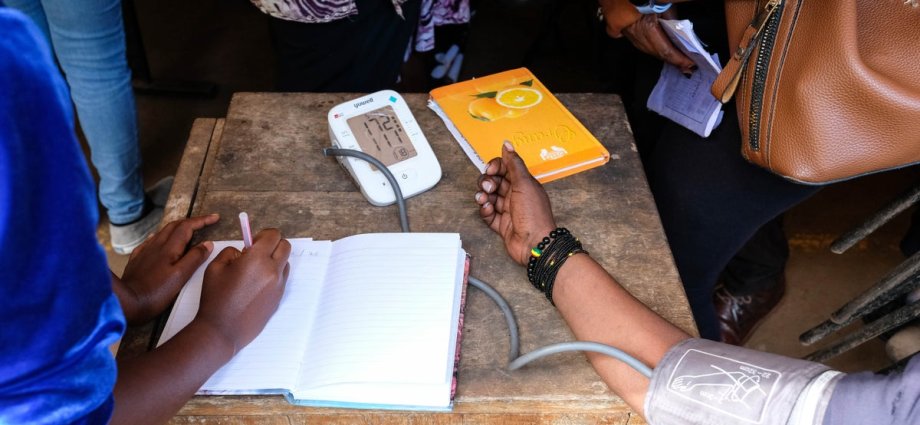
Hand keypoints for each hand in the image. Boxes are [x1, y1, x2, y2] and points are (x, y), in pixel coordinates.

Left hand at [115, 214, 219, 324]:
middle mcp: (156, 245)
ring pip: (162, 232)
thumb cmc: (157, 292)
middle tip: (204, 223)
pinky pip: (150, 242)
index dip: (202, 220)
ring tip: (187, 231)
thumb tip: (207, 243)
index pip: (187, 226)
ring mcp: (145, 252)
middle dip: (191, 222)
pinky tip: (160, 241)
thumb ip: (195, 258)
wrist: (127, 302)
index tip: (215, 218)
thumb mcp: (181, 276)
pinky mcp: (137, 260)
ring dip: (177, 228)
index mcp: (169, 247)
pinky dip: (161, 237)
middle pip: (174, 226)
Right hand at [194, 228, 290, 353]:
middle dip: (273, 244)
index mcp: (257, 260)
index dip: (263, 234)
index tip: (254, 240)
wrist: (222, 330)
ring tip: (256, 270)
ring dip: (275, 260)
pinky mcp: (279, 298)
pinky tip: (257, 285)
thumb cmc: (215, 298)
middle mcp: (273, 271)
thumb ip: (232, 252)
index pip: (274, 235)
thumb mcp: (215, 267)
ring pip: (285, 263)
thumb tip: (245, 251)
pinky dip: (274, 276)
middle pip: (285, 246)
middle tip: (257, 252)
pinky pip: (282, 279)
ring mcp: (279, 286)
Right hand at [475, 141, 556, 265]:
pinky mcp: (501, 225)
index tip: (490, 170)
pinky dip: (485, 210)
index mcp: (523, 183)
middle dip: (487, 182)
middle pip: (495, 182)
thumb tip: (507, 144)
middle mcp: (516, 195)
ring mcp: (508, 210)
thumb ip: (513, 163)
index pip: (505, 168)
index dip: (495, 167)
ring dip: (483, 195)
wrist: (534, 243)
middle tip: (489, 187)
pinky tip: (487, 209)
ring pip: (489, 197)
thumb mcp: (524, 183)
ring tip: (484, 199)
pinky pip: (488, 214)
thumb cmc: (533, 213)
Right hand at [622, 13, 695, 73]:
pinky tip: (666, 54)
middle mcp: (640, 36)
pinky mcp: (632, 37)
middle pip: (659, 55)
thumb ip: (674, 21)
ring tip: (680, 63)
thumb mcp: (665, 6)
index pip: (666, 50)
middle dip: (674, 62)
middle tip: (688, 67)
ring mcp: (634, 38)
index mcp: (648, 28)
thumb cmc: (646, 0)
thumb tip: (684, 35)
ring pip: (652, 53)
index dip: (679, 59)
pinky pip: (647, 48)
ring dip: (666, 58)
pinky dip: (658, 53)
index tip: (690, 63)